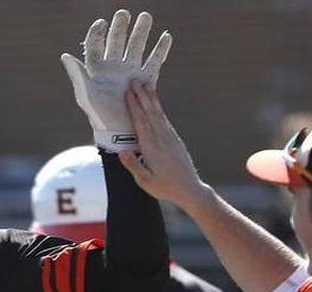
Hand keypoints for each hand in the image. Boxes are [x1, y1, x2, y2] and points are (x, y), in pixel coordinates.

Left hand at [61, 9, 172, 151]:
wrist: (119, 132)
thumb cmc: (99, 114)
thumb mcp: (86, 95)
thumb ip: (77, 75)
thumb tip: (65, 56)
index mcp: (97, 68)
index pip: (96, 45)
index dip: (97, 33)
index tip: (102, 23)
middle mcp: (114, 66)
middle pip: (117, 40)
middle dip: (121, 26)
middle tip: (123, 13)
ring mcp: (131, 71)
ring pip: (136, 46)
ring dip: (141, 31)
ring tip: (146, 16)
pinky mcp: (146, 79)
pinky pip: (154, 61)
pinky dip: (161, 49)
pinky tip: (166, 36)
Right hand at [119, 80, 214, 213]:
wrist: (190, 190)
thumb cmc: (165, 188)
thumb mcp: (146, 182)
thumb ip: (134, 166)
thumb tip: (121, 152)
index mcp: (152, 148)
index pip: (141, 123)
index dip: (134, 106)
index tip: (128, 92)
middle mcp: (162, 140)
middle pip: (150, 114)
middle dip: (142, 96)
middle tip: (135, 80)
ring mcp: (170, 138)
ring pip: (159, 114)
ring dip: (152, 99)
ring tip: (147, 85)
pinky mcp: (176, 140)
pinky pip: (165, 121)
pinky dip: (160, 110)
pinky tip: (157, 104)